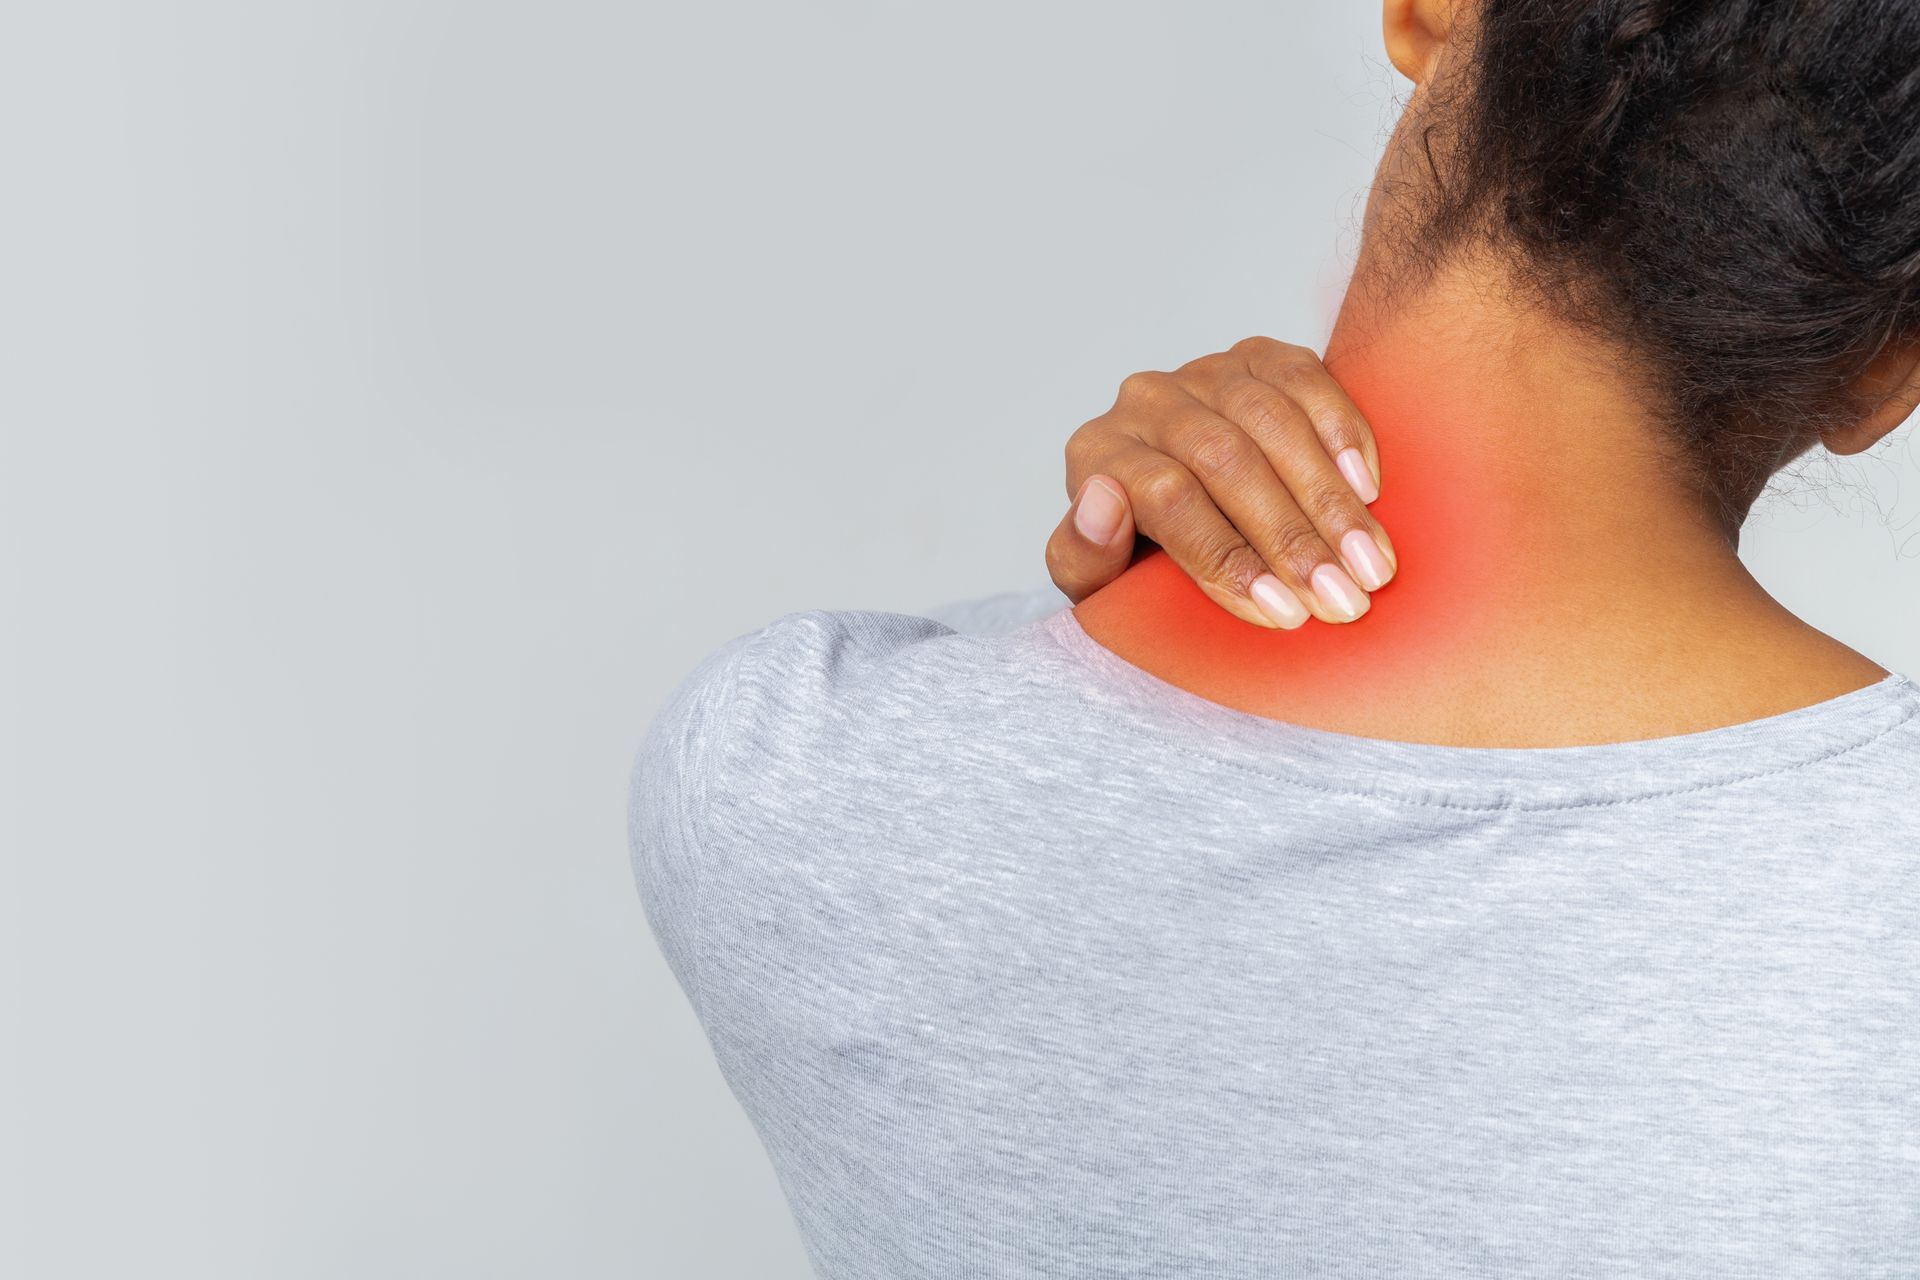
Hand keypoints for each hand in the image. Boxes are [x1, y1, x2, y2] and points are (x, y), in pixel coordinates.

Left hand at [1045, 337, 1394, 628]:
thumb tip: (1104, 501)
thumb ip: (1082, 557)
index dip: (1226, 556)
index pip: (1165, 497)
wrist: (1180, 511)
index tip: (1283, 612)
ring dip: (1328, 498)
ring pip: (1271, 420)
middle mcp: (1144, 401)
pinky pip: (1304, 377)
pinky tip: (1368, 490)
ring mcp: (1203, 373)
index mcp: (1097, 454)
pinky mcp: (1255, 356)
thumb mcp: (1100, 581)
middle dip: (1291, 536)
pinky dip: (1342, 432)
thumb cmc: (1139, 558)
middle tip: (1343, 597)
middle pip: (1225, 459)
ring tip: (1370, 561)